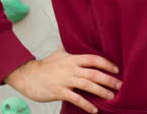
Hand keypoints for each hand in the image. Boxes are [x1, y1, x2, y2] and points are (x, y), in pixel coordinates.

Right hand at [4, 47, 122, 113]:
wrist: (27, 75)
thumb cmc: (43, 66)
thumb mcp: (57, 54)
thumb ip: (68, 49)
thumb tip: (72, 40)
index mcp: (72, 59)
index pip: (93, 59)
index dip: (107, 63)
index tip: (116, 69)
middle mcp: (71, 68)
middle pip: (94, 73)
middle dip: (109, 79)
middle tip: (120, 85)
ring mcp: (65, 80)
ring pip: (87, 85)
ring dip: (101, 91)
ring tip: (111, 97)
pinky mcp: (59, 91)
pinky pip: (76, 98)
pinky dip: (86, 104)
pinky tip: (94, 110)